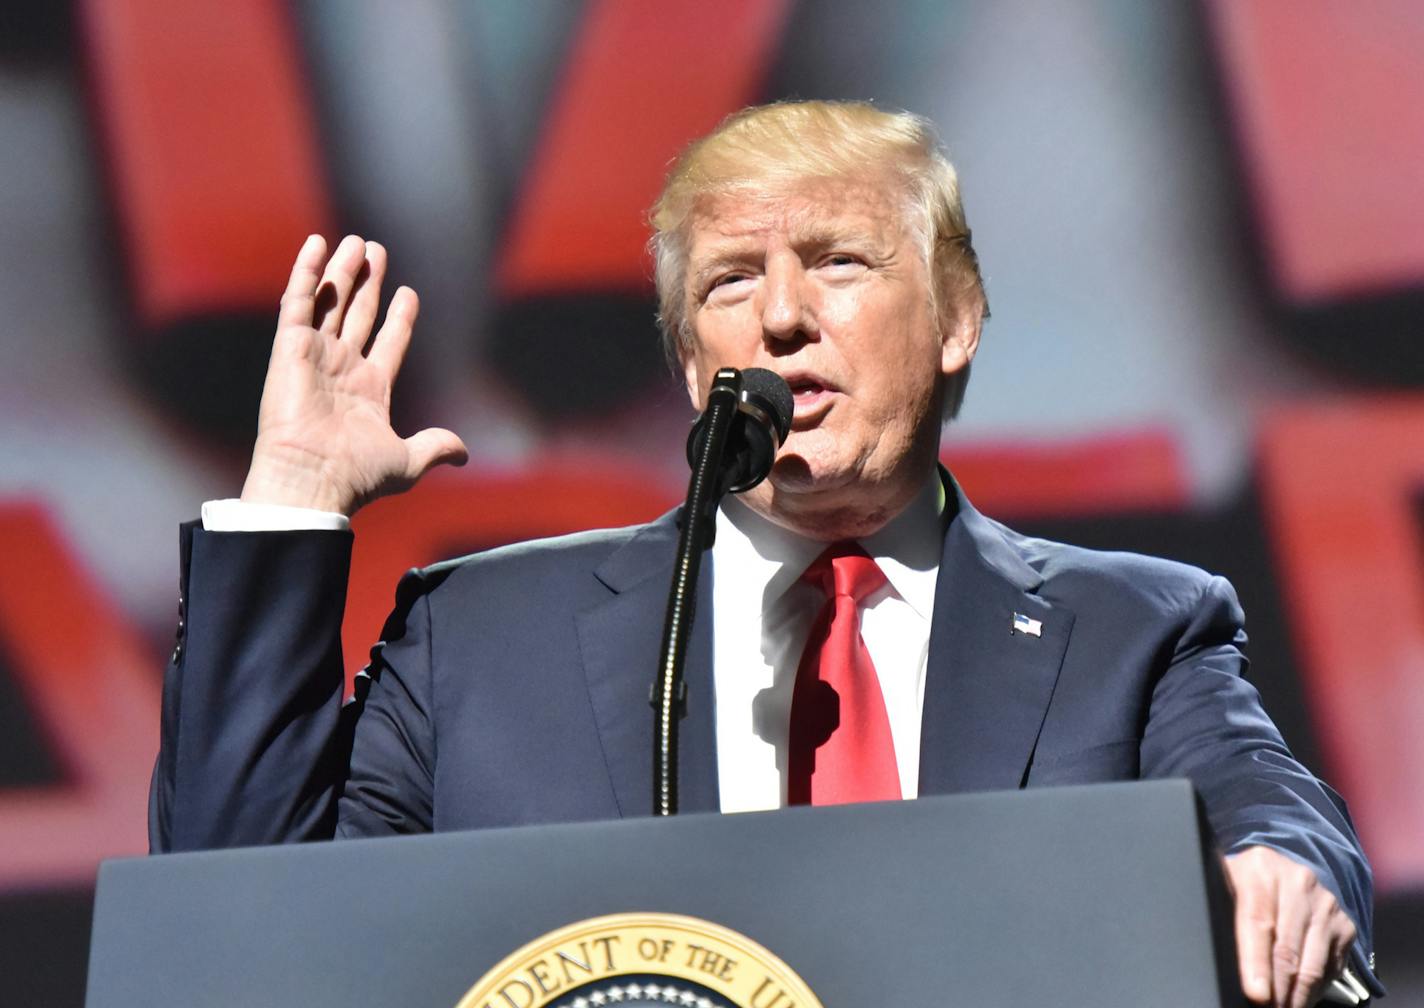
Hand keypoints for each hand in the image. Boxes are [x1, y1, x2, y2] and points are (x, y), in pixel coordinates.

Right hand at [240, 234, 467, 515]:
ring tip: (357, 241)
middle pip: (358, 314)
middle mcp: (342, 369)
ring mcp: (315, 356)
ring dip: (343, 271)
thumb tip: (463, 453)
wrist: (312, 479)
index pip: (389, 342)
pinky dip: (306, 271)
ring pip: (332, 301)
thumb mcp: (408, 461)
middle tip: (376, 250)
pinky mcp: (289, 347)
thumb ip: (435, 446)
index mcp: (370, 391)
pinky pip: (298, 301)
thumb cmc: (356, 475)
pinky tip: (318, 245)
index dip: (399, 318)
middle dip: (368, 282)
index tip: (408, 293)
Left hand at [1225, 845, 1357, 1006]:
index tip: (1256, 993)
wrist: (1280, 867)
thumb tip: (1217, 957)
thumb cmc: (1244, 883)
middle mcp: (1299, 884)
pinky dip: (1315, 989)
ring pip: (1312, 964)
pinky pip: (1331, 967)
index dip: (1256, 963)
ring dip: (1297, 995)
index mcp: (1260, 871)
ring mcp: (1326, 904)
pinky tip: (1300, 998)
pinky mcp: (1344, 924)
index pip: (1258, 922)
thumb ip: (1223, 913)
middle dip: (1278, 989)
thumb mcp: (1225, 885)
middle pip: (1288, 950)